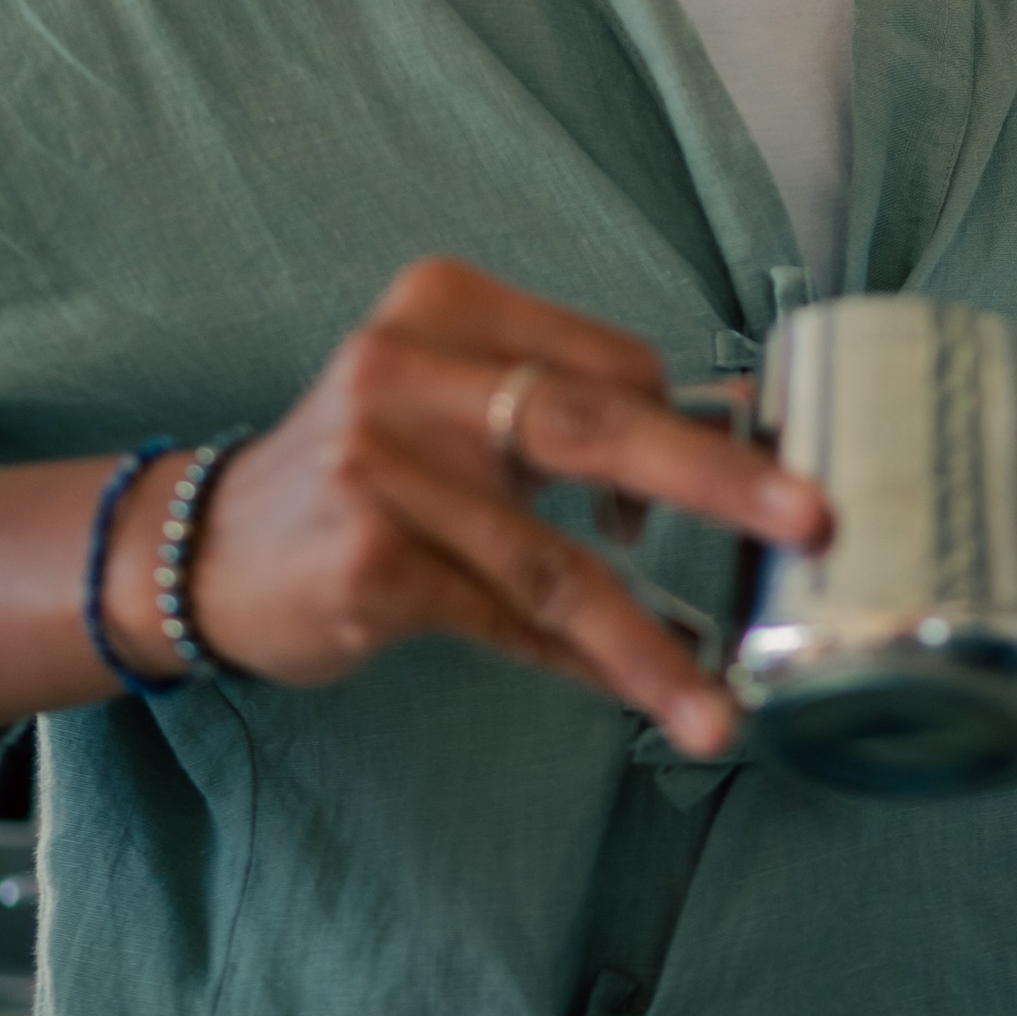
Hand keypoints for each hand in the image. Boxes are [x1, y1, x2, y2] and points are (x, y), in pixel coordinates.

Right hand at [106, 259, 826, 758]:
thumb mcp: (451, 403)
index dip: (695, 429)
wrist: (204, 550)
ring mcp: (379, 466)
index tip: (772, 482)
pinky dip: (579, 666)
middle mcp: (406, 369)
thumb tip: (737, 440)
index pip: (608, 360)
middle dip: (717, 479)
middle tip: (812, 518)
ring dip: (648, 646)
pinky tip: (636, 697)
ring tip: (715, 710)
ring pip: (554, 564)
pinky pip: (506, 623)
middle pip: (594, 425)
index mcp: (445, 305)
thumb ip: (569, 411)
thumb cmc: (365, 473)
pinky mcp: (368, 560)